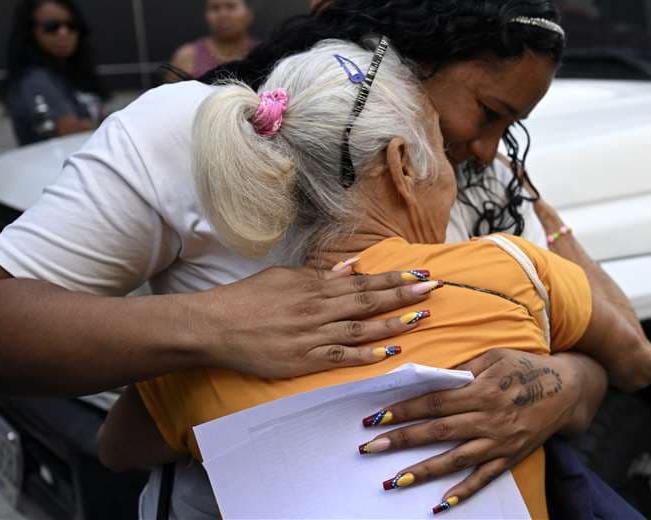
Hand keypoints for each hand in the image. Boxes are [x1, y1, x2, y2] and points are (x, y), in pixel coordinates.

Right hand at [194, 263, 438, 378]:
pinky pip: (340, 356)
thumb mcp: (283, 276)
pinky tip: (387, 353)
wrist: (216, 325)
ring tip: (420, 318)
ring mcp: (311, 335)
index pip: (362, 281)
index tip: (420, 275)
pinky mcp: (303, 359)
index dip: (394, 279)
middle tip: (434, 290)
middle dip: (404, 295)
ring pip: (360, 327)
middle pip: (368, 300)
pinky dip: (365, 354)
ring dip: (392, 323)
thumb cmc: (247, 298)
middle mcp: (317, 308)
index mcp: (313, 286)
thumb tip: (349, 269)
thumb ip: (318, 276)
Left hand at [357, 349, 585, 511]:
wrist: (568, 390)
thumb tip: (429, 377)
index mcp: (482, 390)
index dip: (404, 410)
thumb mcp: (494, 356)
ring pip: (455, 460)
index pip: (434, 402)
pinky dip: (463, 492)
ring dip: (423, 471)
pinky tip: (441, 504)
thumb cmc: (525, 366)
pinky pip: (484, 478)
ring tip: (394, 480)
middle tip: (370, 448)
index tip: (376, 417)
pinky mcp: (510, 457)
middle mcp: (488, 418)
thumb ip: (463, 369)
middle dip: (401, 440)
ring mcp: (499, 442)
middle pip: (437, 431)